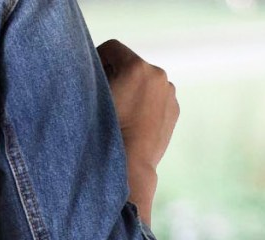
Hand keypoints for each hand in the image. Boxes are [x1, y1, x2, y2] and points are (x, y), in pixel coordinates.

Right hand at [97, 39, 178, 225]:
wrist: (129, 167)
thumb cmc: (103, 134)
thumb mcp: (90, 101)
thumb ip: (91, 77)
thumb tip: (91, 70)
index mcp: (138, 68)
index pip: (112, 47)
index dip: (97, 58)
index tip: (90, 75)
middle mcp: (159, 76)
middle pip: (130, 64)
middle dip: (115, 76)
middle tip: (102, 97)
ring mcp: (170, 93)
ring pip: (144, 81)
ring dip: (131, 89)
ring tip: (118, 112)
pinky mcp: (175, 109)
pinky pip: (155, 98)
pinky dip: (143, 103)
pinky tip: (132, 122)